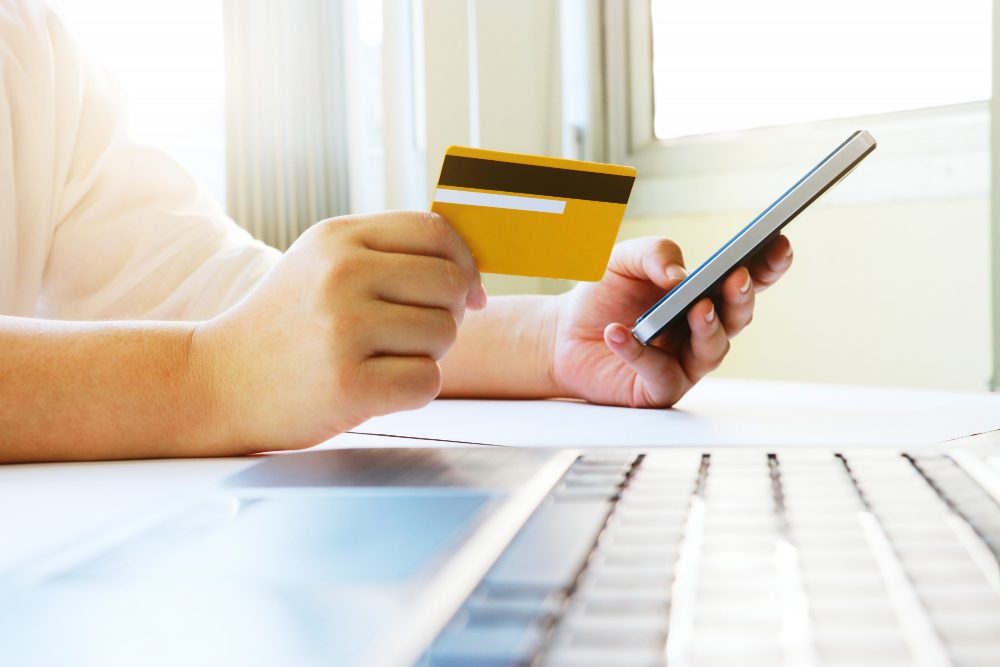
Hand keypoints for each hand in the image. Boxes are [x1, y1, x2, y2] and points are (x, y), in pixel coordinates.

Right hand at [192, 211, 485, 451]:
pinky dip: (412, 391)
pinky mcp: (347, 385)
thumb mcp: (322, 265)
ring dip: (426, 354)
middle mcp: (341, 275)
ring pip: (445, 334)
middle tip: (410, 334)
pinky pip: (427, 382)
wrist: (218, 382)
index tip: (469, 292)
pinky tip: (375, 387)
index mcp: (339, 238)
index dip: (465, 263)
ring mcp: (343, 329)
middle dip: (447, 314)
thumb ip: (388, 256)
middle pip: (451, 284)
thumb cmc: (286, 325)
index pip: (436, 230)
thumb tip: (471, 274)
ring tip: (379, 358)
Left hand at [551, 235, 791, 407]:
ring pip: (713, 349)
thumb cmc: (603, 296)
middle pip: (738, 317)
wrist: (563, 334)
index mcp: (704, 294)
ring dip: (707, 327)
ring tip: (695, 307)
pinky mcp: (660, 389)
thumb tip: (679, 277)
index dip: (768, 266)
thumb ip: (654, 254)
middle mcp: (703, 330)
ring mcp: (686, 362)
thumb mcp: (623, 259)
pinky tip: (619, 333)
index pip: (747, 280)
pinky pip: (659, 373)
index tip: (779, 244)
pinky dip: (639, 352)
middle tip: (735, 278)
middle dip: (741, 297)